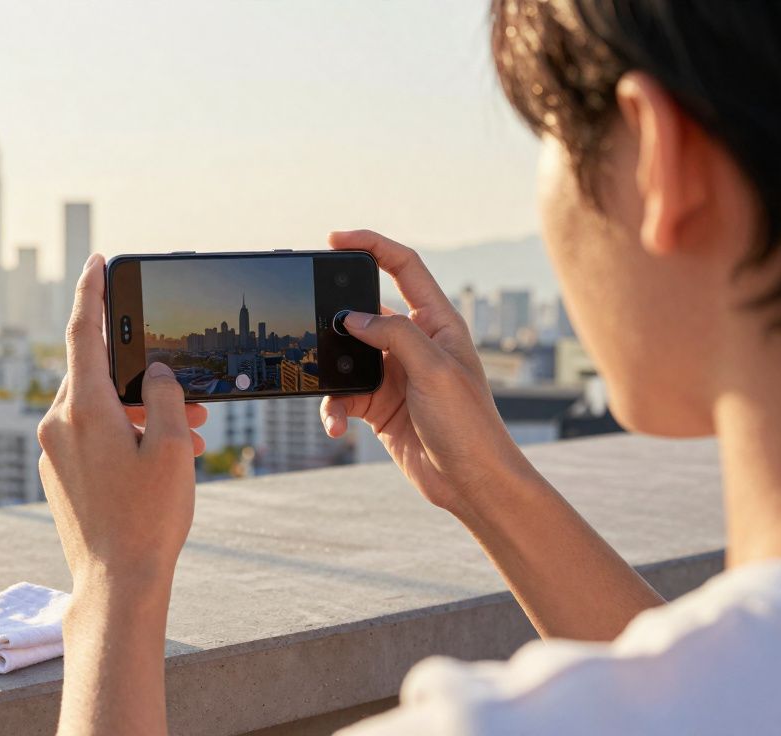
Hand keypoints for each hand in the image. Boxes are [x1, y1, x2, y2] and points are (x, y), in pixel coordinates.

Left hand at [38, 253, 199, 586]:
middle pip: (99, 374)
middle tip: (187, 388)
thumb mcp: (171, 447)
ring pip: (100, 407)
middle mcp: (58, 424)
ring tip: (188, 430)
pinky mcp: (59, 474)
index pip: (84, 331)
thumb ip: (167, 396)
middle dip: (145, 374)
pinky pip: (92, 435)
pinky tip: (163, 454)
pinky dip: (126, 432)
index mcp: (83, 408)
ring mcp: (55, 452)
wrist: (117, 581)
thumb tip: (159, 374)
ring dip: (141, 409)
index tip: (98, 262)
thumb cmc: (146, 519)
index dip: (93, 291)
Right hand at [321, 230, 536, 513]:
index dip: (371, 246)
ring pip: (346, 357)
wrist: (471, 483)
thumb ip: (393, 334)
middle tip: (309, 318)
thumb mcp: (434, 370)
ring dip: (331, 374)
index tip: (335, 239)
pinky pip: (344, 395)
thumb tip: (351, 317)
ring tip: (329, 396)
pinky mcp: (379, 405)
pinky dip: (333, 409)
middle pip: (365, 312)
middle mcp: (415, 343)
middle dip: (335, 318)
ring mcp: (395, 374)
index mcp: (437, 323)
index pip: (404, 267)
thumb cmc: (469, 425)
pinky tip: (337, 427)